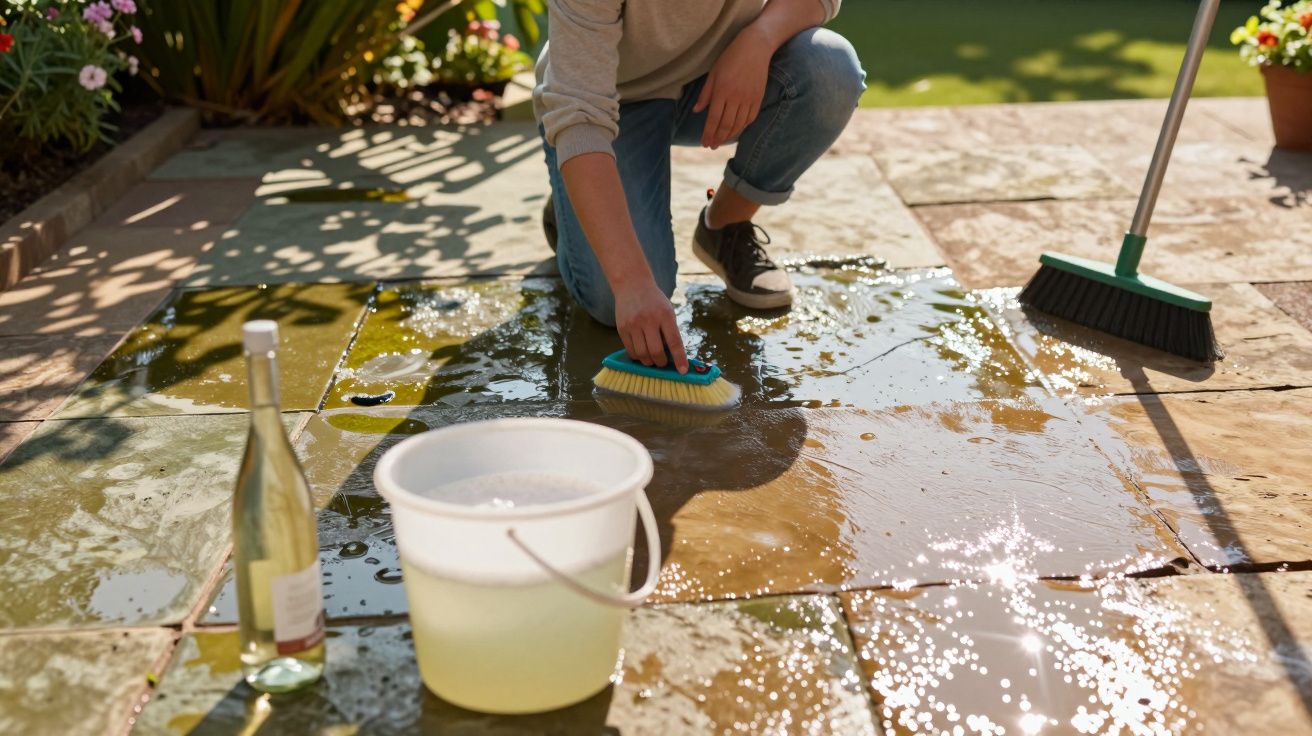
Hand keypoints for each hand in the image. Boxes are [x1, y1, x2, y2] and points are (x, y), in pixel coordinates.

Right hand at [614, 280, 688, 372]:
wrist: (632, 285)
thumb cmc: (654, 301)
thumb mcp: (668, 311)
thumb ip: (670, 331)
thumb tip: (672, 356)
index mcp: (665, 315)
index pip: (674, 342)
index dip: (679, 359)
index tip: (683, 371)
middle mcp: (648, 320)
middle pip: (656, 351)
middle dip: (661, 363)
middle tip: (663, 363)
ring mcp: (633, 324)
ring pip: (642, 354)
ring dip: (649, 362)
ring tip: (652, 359)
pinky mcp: (622, 328)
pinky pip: (631, 350)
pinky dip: (638, 356)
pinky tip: (642, 352)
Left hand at [693, 28, 771, 148]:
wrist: (755, 47)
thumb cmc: (730, 58)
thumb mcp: (713, 73)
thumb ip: (705, 94)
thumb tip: (696, 111)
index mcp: (722, 91)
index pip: (713, 119)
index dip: (708, 133)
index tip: (704, 143)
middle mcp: (735, 97)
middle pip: (726, 125)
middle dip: (717, 138)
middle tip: (712, 146)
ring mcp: (748, 98)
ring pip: (738, 124)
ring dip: (729, 135)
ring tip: (721, 141)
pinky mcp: (758, 98)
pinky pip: (750, 118)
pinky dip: (742, 127)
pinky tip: (736, 130)